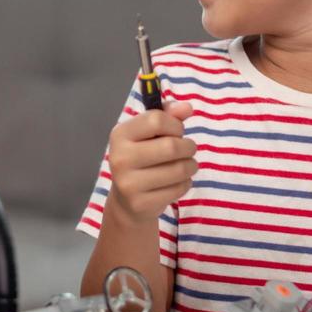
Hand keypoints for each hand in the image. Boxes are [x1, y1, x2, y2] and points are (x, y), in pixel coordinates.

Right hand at [104, 100, 196, 225]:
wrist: (127, 201)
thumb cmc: (142, 158)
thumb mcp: (149, 134)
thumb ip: (168, 115)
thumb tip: (187, 107)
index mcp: (120, 134)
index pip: (156, 120)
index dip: (174, 125)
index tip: (176, 131)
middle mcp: (120, 157)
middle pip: (171, 146)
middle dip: (188, 147)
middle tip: (187, 150)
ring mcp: (129, 183)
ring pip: (179, 169)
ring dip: (191, 165)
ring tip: (185, 165)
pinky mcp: (142, 203)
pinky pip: (179, 188)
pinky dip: (186, 183)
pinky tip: (176, 182)